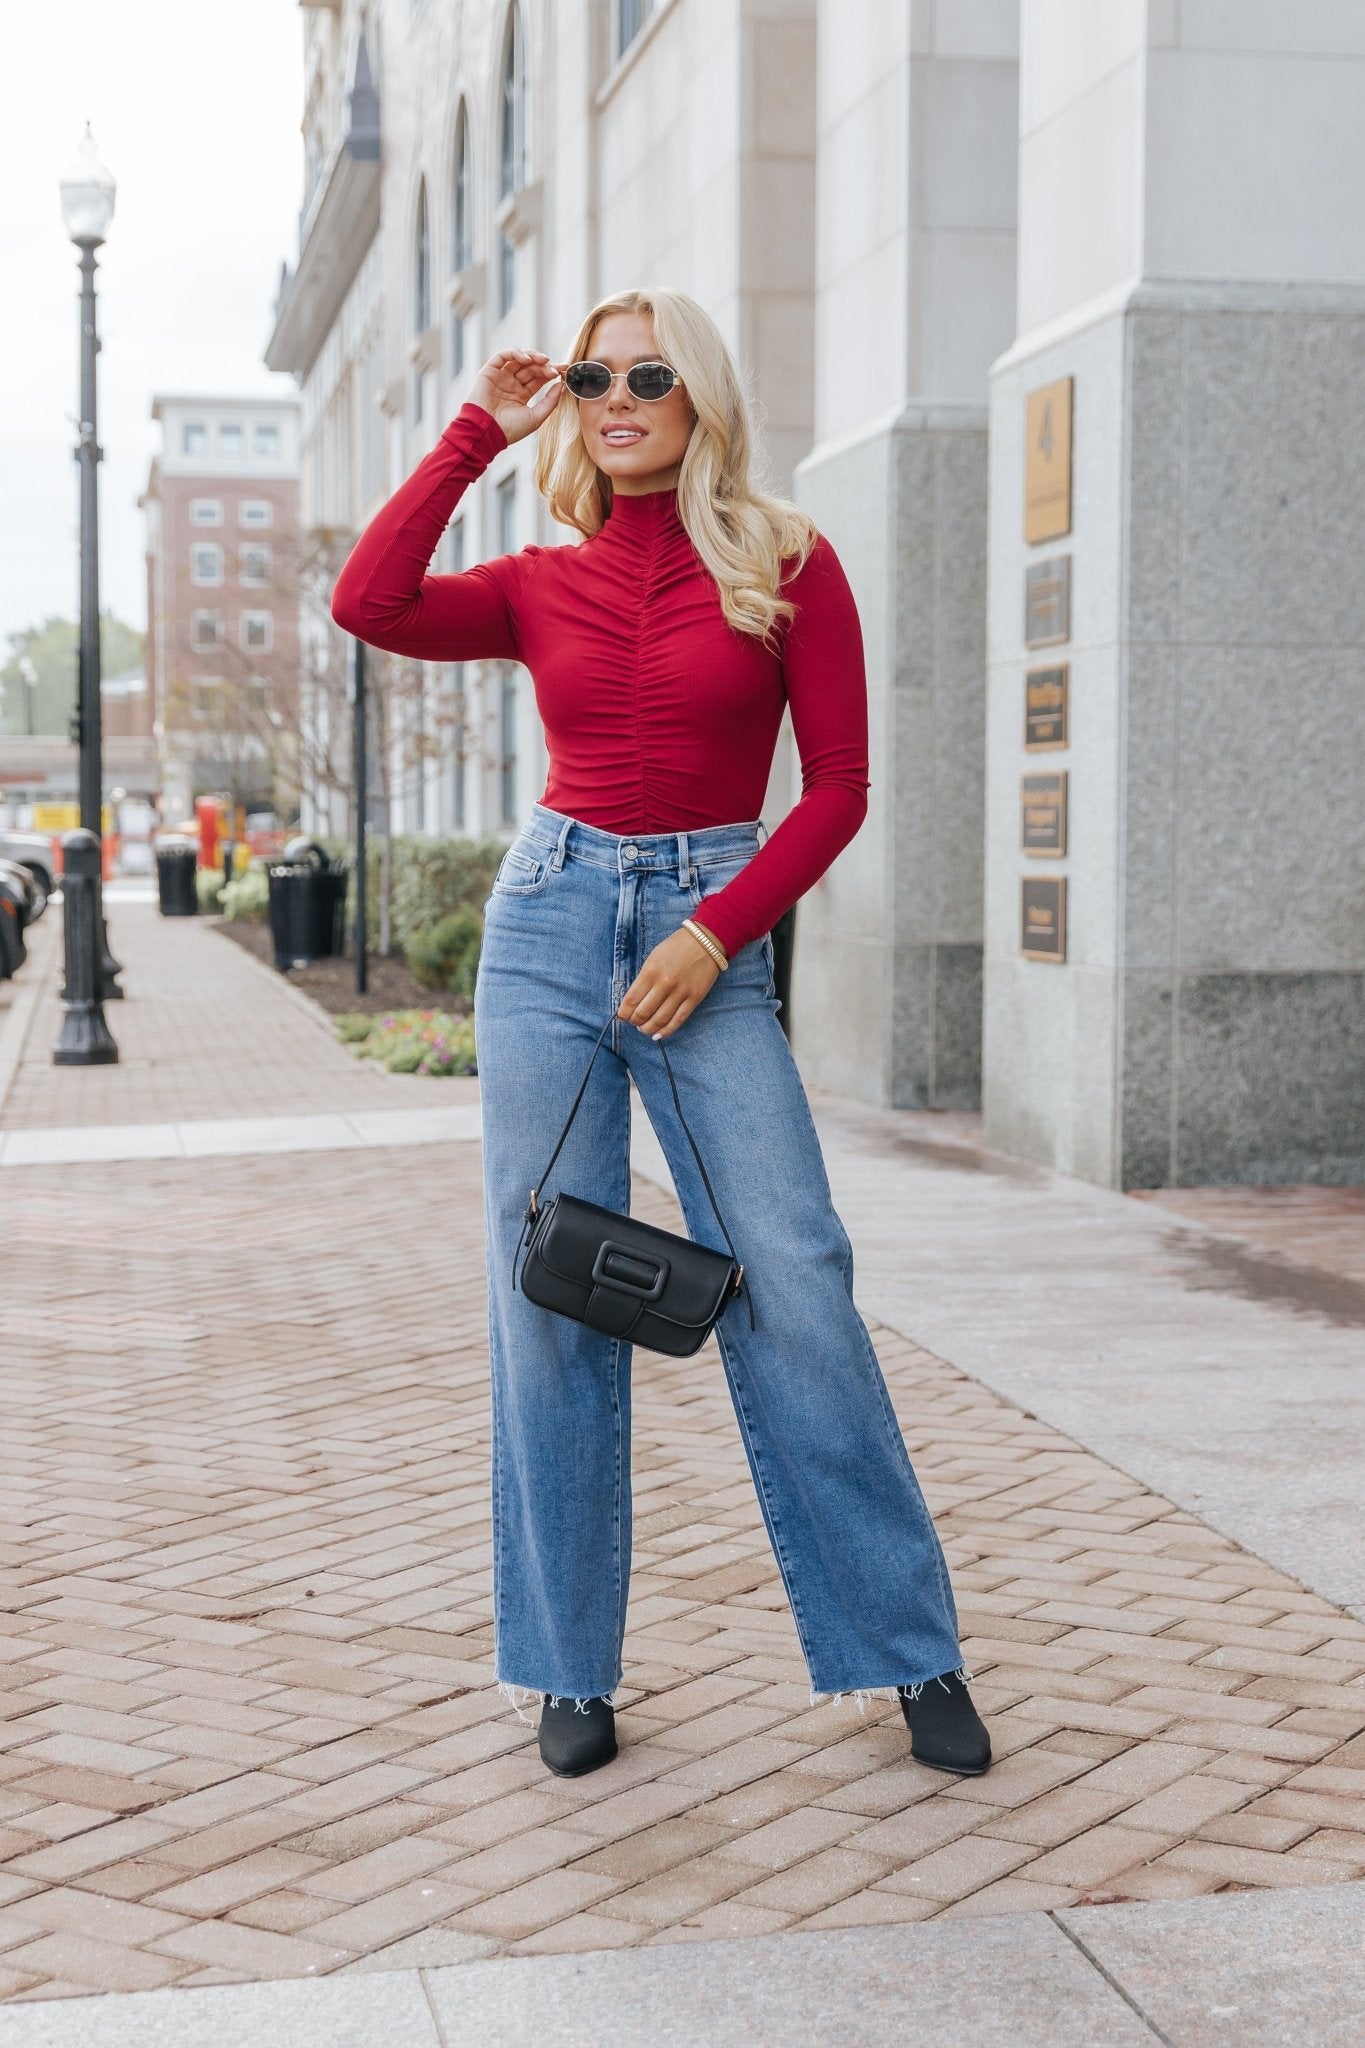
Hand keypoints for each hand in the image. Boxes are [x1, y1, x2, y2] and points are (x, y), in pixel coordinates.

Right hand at [467, 348, 566, 444]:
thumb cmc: (510, 429)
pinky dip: (515, 353)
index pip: (538, 378)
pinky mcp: (489, 371)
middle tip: (555, 369)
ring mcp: (500, 377)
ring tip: (544, 360)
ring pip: (519, 359)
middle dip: (544, 365)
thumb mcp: (536, 417)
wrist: (486, 432)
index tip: (564, 370)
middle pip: (531, 368)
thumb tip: (562, 386)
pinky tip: (527, 359)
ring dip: (533, 356)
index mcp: (521, 395)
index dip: (551, 372)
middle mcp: (511, 384)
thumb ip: (550, 402)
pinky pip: (502, 356)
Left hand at [618, 926, 724, 1040]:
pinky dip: (666, 1031)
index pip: (631, 1000)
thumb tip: (634, 1000)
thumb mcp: (654, 957)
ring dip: (648, 1028)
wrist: (705, 941)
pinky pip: (678, 1020)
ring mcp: (680, 992)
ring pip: (660, 1020)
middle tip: (634, 1022)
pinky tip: (658, 1034)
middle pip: (643, 1013)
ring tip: (644, 1029)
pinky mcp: (694, 998)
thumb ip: (644, 978)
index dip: (624, 1013)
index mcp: (651, 971)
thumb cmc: (676, 947)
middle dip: (635, 1021)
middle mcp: (664, 984)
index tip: (622, 1016)